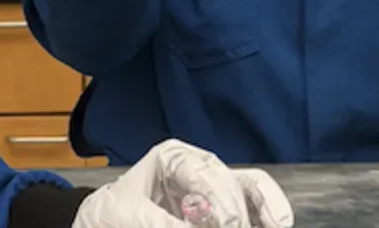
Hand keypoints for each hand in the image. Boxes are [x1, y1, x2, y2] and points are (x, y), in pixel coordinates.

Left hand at [73, 140, 293, 227]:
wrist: (105, 223)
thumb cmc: (112, 213)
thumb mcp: (130, 215)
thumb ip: (163, 224)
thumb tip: (197, 227)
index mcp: (174, 157)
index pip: (206, 173)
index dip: (221, 201)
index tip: (227, 225)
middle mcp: (199, 167)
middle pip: (233, 183)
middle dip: (239, 211)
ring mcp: (213, 188)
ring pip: (252, 191)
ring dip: (266, 211)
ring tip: (273, 226)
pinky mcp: (220, 210)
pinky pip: (253, 207)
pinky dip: (262, 216)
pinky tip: (271, 225)